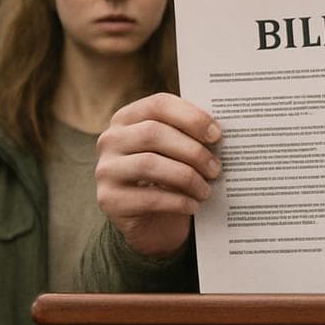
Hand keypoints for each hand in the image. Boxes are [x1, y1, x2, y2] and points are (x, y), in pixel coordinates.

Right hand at [95, 93, 221, 259]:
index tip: (216, 135)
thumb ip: (190, 135)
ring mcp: (105, 169)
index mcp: (128, 117)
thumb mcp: (177, 150)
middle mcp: (110, 139)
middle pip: (154, 133)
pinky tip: (193, 205)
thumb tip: (218, 131)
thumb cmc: (170, 175)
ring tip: (206, 190)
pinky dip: (178, 201)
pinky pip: (148, 197)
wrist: (152, 220)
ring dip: (187, 177)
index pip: (159, 104)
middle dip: (192, 151)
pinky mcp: (108, 199)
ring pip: (149, 164)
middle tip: (216, 168)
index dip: (191, 117)